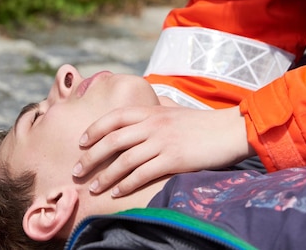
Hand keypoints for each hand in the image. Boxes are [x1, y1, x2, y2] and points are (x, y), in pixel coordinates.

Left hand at [72, 104, 252, 196]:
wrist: (229, 130)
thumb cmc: (201, 123)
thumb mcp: (174, 111)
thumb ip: (154, 114)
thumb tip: (137, 119)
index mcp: (151, 111)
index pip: (114, 117)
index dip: (94, 129)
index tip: (81, 142)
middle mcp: (153, 125)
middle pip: (112, 140)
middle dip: (90, 157)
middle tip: (77, 171)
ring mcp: (162, 142)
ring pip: (124, 160)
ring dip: (104, 176)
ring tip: (93, 187)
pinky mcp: (173, 159)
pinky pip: (142, 174)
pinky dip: (126, 184)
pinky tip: (116, 193)